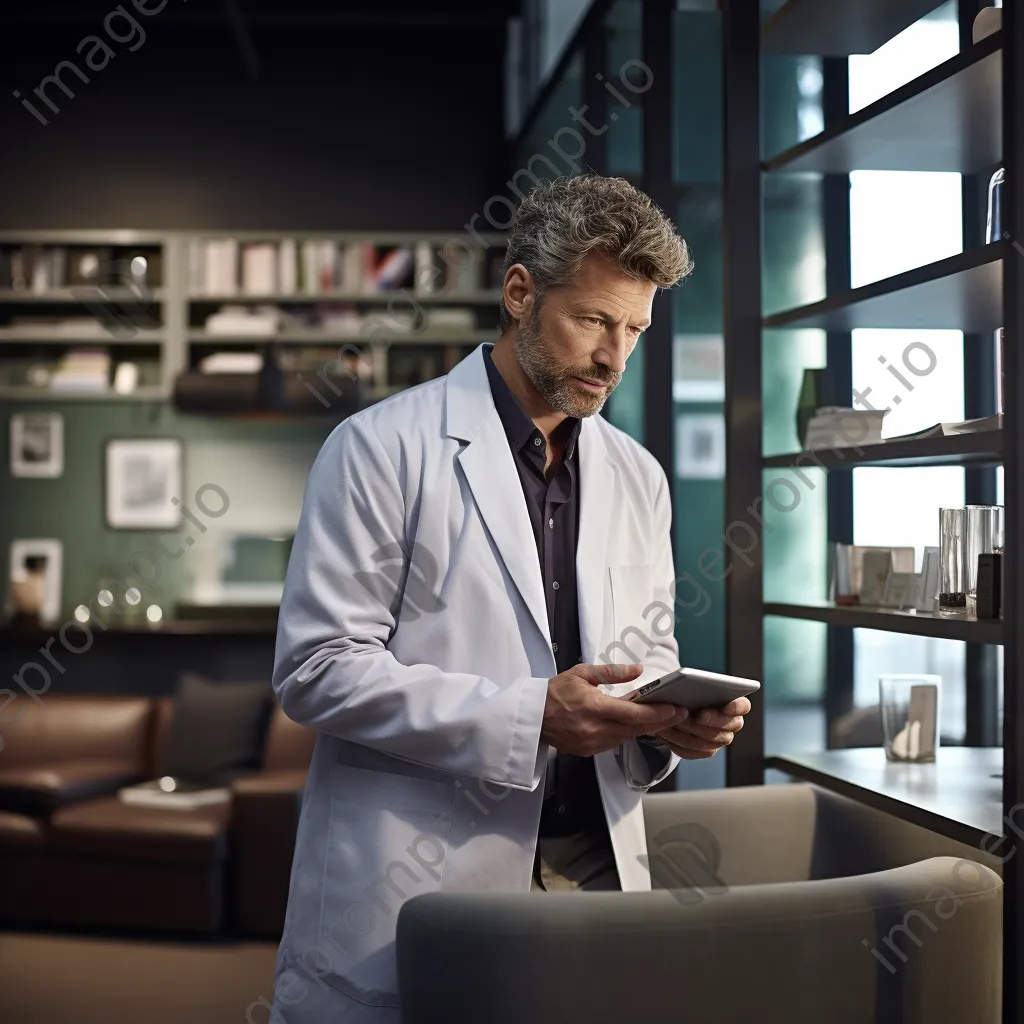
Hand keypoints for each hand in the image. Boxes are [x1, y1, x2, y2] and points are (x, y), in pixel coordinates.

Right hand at [540, 662, 689, 756]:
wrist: (531, 717)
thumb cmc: (554, 693)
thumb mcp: (582, 674)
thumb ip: (612, 672)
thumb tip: (637, 670)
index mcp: (593, 708)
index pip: (634, 714)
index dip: (658, 713)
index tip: (676, 709)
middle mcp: (594, 729)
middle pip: (636, 728)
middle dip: (660, 721)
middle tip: (679, 714)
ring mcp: (591, 743)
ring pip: (628, 737)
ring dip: (645, 728)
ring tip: (662, 718)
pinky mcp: (588, 751)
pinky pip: (615, 743)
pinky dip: (627, 734)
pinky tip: (635, 725)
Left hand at [651, 696, 750, 759]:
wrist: (674, 706)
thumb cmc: (685, 691)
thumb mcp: (689, 684)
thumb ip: (694, 686)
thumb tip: (686, 690)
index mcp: (733, 704)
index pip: (743, 706)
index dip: (737, 707)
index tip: (728, 705)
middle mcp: (730, 724)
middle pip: (727, 726)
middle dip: (712, 721)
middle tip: (698, 715)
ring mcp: (718, 739)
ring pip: (709, 742)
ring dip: (690, 732)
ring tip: (674, 722)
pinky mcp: (703, 750)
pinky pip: (693, 751)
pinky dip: (678, 742)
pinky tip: (665, 731)